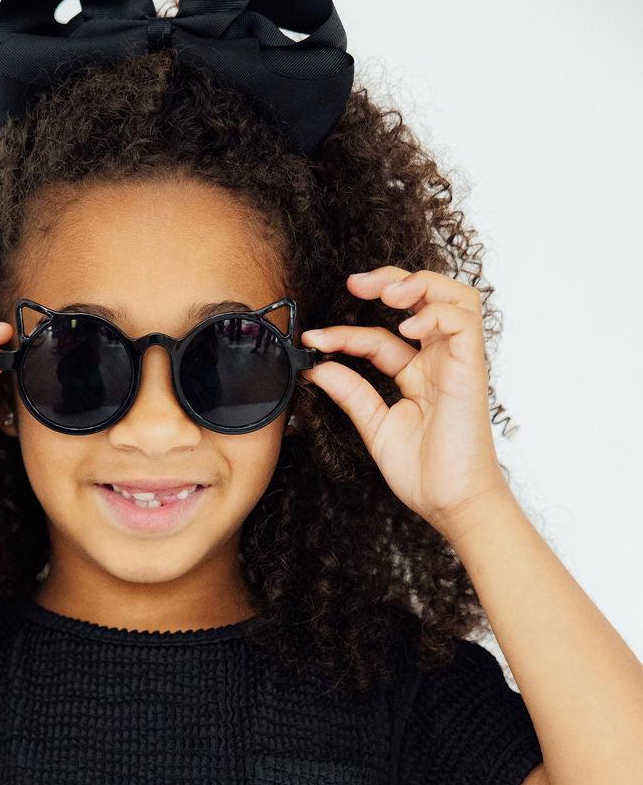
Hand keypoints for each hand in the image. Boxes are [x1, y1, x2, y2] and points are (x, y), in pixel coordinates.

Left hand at [300, 266, 511, 535]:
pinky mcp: (471, 370)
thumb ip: (352, 393)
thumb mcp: (376, 427)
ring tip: (385, 293)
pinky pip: (464, 322)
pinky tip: (407, 327)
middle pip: (424, 300)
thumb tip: (317, 368)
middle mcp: (438, 362)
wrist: (450, 503)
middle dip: (389, 281)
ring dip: (418, 285)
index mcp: (417, 375)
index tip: (313, 339)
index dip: (345, 333)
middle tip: (354, 284)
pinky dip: (436, 313)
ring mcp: (457, 363)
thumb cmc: (425, 472)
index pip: (380, 339)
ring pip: (452, 297)